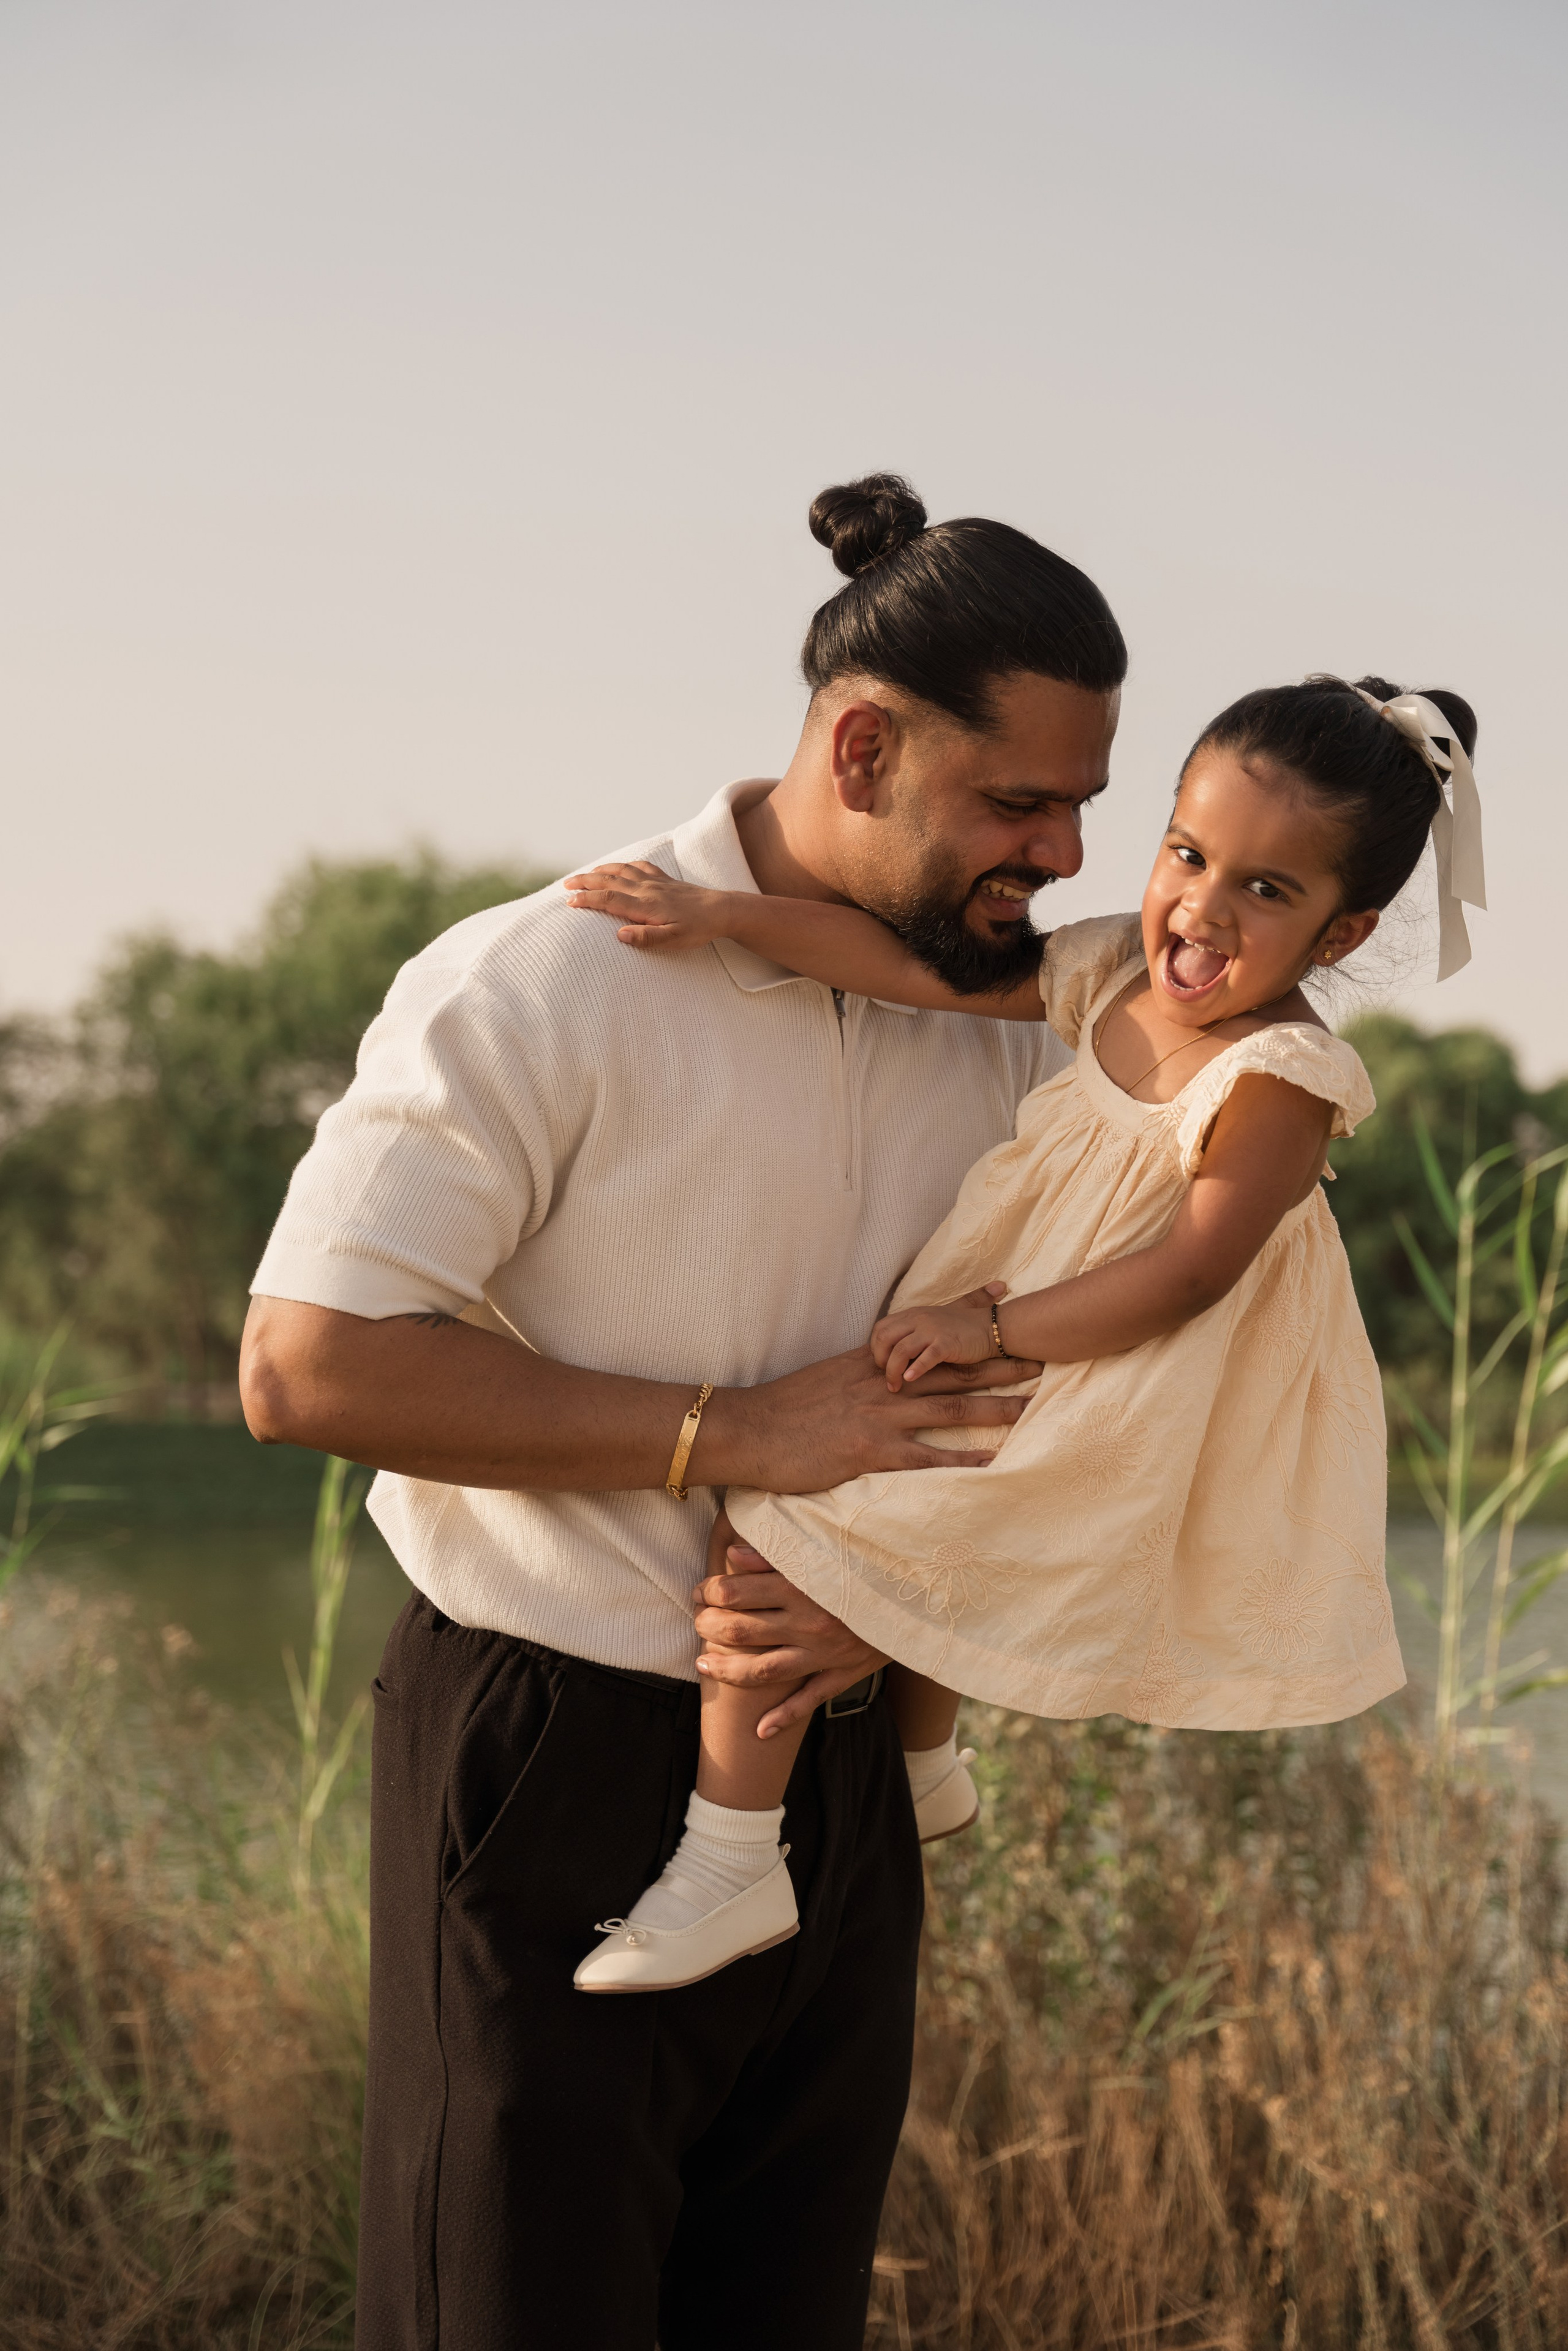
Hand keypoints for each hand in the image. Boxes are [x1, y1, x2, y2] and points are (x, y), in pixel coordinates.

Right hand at [563, 860, 732, 949]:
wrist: (722, 910)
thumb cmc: (698, 929)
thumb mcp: (674, 940)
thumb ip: (646, 938)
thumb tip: (619, 935)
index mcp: (646, 905)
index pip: (609, 899)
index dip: (587, 898)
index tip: (569, 902)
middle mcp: (647, 889)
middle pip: (609, 880)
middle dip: (585, 881)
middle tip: (565, 885)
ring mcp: (655, 881)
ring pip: (621, 870)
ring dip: (599, 871)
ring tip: (583, 875)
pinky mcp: (664, 879)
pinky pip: (639, 866)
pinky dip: (623, 865)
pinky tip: (618, 867)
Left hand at [693, 1540, 888, 1737]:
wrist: (918, 1593)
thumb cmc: (865, 1566)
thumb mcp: (823, 1552)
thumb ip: (776, 1554)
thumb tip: (732, 1552)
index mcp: (800, 1586)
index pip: (737, 1592)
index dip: (710, 1592)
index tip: (700, 1590)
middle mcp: (807, 1622)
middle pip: (741, 1631)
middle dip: (709, 1628)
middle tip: (697, 1622)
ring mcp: (823, 1653)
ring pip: (762, 1670)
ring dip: (727, 1671)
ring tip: (703, 1666)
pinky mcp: (842, 1673)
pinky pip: (807, 1700)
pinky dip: (782, 1719)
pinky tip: (759, 1731)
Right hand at [697, 1340, 1041, 1489]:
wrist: (749, 1429)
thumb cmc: (783, 1408)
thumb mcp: (825, 1377)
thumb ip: (859, 1371)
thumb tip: (882, 1366)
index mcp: (872, 1363)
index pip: (928, 1331)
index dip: (966, 1312)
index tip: (1000, 1294)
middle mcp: (884, 1383)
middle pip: (952, 1370)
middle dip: (998, 1363)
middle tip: (1040, 1359)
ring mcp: (880, 1415)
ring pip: (950, 1408)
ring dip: (994, 1408)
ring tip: (1033, 1407)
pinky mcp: (872, 1450)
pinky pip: (926, 1455)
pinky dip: (961, 1457)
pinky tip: (992, 1461)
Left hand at [872, 1282, 1007, 1389]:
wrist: (994, 1328)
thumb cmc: (963, 1331)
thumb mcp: (933, 1327)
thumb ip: (913, 1335)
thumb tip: (893, 1355)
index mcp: (913, 1314)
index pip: (880, 1328)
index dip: (875, 1349)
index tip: (881, 1366)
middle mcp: (919, 1318)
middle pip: (883, 1337)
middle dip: (879, 1360)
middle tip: (886, 1378)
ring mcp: (932, 1330)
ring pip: (899, 1349)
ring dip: (893, 1370)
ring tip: (895, 1386)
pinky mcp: (946, 1343)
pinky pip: (924, 1357)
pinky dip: (914, 1370)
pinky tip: (910, 1380)